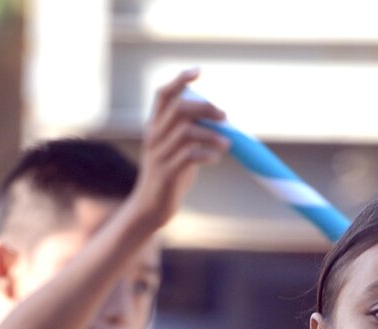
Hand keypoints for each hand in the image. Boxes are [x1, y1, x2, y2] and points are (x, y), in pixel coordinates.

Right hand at [125, 69, 227, 231]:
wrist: (150, 207)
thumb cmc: (169, 176)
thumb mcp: (176, 149)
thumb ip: (190, 132)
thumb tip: (220, 120)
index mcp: (154, 126)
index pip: (163, 94)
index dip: (180, 80)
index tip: (199, 72)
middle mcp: (154, 136)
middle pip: (180, 109)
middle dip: (205, 108)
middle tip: (224, 117)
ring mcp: (159, 154)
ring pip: (187, 132)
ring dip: (211, 135)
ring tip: (226, 143)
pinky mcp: (167, 173)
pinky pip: (189, 156)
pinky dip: (206, 154)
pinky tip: (215, 159)